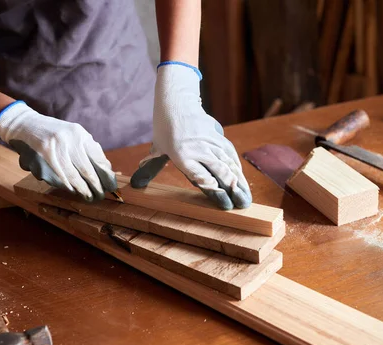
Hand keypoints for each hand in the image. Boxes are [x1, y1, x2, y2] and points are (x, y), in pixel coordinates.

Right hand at [0, 101, 116, 200]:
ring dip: (82, 190)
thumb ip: (90, 150)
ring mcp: (51, 152)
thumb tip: (107, 172)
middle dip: (95, 187)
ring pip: (72, 179)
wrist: (26, 126)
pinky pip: (57, 180)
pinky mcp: (39, 162)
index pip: (98, 159)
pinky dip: (66, 187)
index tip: (110, 187)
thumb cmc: (57, 134)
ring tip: (88, 196)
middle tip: (100, 196)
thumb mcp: (75, 135)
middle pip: (86, 171)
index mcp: (78, 134)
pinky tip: (71, 189)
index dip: (106, 176)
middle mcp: (65, 141)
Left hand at [131, 62, 251, 209]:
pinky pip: (230, 153)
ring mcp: (209, 141)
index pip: (201, 177)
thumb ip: (151, 168)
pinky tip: (242, 179)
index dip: (214, 190)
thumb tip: (136, 186)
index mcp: (181, 154)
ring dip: (239, 181)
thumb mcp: (157, 148)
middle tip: (241, 205)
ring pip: (228, 163)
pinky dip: (237, 167)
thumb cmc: (164, 128)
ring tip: (246, 197)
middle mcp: (197, 148)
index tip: (224, 203)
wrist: (176, 101)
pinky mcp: (218, 135)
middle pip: (219, 171)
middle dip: (232, 190)